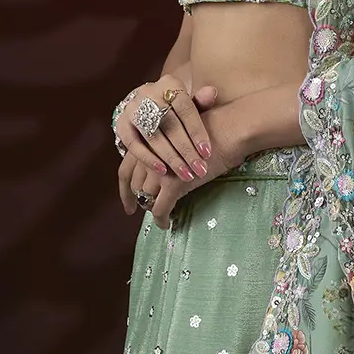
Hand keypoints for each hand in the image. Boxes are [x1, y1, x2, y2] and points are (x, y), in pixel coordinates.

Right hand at [115, 75, 216, 180]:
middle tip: (199, 169)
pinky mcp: (121, 123)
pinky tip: (163, 171)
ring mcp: (132, 107)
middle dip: (186, 150)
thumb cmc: (175, 109)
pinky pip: (133, 144)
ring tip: (186, 174)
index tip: (207, 153)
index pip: (185, 108)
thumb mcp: (189, 103)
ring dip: (170, 157)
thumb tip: (211, 93)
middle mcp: (148, 92)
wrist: (146, 107)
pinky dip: (148, 158)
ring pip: (153, 136)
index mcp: (169, 84)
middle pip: (169, 124)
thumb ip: (200, 102)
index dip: (197, 131)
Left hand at [123, 100, 247, 229]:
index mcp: (147, 140)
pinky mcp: (173, 184)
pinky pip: (160, 209)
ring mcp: (159, 169)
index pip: (125, 170)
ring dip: (152, 208)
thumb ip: (165, 148)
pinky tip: (166, 225)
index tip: (129, 202)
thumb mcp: (179, 134)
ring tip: (160, 214)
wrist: (229, 129)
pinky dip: (161, 220)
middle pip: (134, 185)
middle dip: (137, 200)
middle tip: (140, 210)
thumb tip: (162, 166)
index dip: (125, 189)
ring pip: (146, 198)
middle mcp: (148, 154)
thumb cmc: (212, 128)